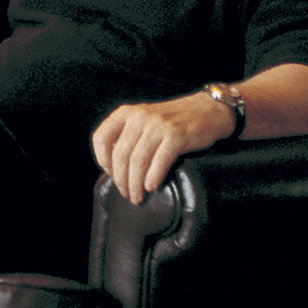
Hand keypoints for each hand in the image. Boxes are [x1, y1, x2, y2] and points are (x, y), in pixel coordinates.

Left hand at [90, 91, 233, 204]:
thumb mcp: (143, 120)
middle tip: (127, 194)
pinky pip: (159, 161)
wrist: (206, 110)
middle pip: (120, 155)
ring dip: (135, 184)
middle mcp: (139, 116)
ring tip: (138, 196)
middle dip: (121, 180)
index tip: (111, 174)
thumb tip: (113, 167)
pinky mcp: (176, 135)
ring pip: (138, 161)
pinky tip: (152, 187)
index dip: (103, 161)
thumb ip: (127, 136)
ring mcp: (158, 125)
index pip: (101, 138)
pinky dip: (153, 177)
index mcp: (126, 113)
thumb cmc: (172, 121)